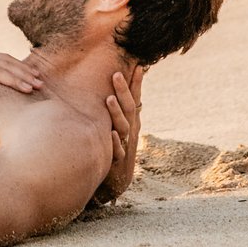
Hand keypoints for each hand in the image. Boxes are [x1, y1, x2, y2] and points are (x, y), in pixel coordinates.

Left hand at [94, 58, 143, 202]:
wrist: (116, 180)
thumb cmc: (115, 148)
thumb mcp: (118, 126)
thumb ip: (117, 108)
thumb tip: (112, 83)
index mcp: (131, 121)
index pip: (135, 99)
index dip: (136, 84)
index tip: (138, 66)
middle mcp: (130, 132)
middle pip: (129, 109)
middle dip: (123, 91)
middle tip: (116, 74)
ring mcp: (125, 146)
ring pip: (122, 128)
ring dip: (116, 113)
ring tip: (109, 99)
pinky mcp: (117, 161)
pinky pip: (117, 151)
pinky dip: (115, 143)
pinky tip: (112, 134)